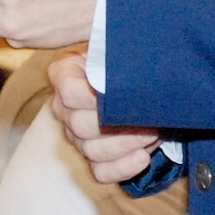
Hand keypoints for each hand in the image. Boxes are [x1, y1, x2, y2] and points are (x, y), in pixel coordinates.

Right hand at [46, 52, 160, 183]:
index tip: (120, 94)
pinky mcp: (91, 156)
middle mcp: (63, 107)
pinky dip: (122, 168)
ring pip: (91, 151)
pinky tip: (142, 157)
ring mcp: (75, 135)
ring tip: (151, 133)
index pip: (69, 92)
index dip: (94, 97)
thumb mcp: (116, 45)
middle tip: (147, 117)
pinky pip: (99, 172)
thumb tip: (127, 43)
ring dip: (126, 145)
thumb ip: (114, 46)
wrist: (135, 79)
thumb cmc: (124, 59)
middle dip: (119, 126)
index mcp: (63, 74)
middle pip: (81, 126)